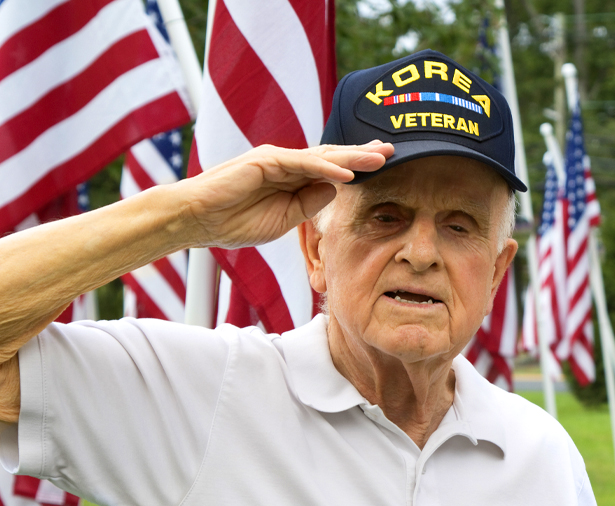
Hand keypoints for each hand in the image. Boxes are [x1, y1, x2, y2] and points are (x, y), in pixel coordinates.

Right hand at [177, 142, 392, 248]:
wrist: (196, 221)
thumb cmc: (234, 222)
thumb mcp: (284, 220)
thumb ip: (309, 204)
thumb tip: (336, 189)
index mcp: (291, 177)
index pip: (331, 169)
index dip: (357, 166)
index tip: (383, 164)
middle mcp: (286, 163)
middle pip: (332, 156)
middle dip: (363, 154)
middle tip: (393, 149)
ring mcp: (276, 159)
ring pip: (322, 156)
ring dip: (352, 158)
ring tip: (381, 158)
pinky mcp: (265, 160)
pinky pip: (302, 164)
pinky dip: (326, 168)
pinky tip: (347, 174)